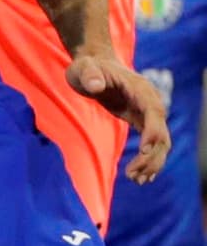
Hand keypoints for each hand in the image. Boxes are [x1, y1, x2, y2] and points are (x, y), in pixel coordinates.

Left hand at [67, 50, 169, 182]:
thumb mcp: (83, 68)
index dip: (153, 132)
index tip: (143, 151)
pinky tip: (141, 177)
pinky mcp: (142, 121)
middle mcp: (150, 102)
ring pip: (160, 144)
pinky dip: (150, 161)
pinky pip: (153, 144)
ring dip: (151, 164)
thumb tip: (96, 85)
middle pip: (161, 134)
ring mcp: (148, 113)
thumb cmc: (88, 66)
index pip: (155, 112)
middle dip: (151, 157)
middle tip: (132, 175)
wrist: (93, 66)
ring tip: (134, 179)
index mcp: (140, 88)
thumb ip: (89, 75)